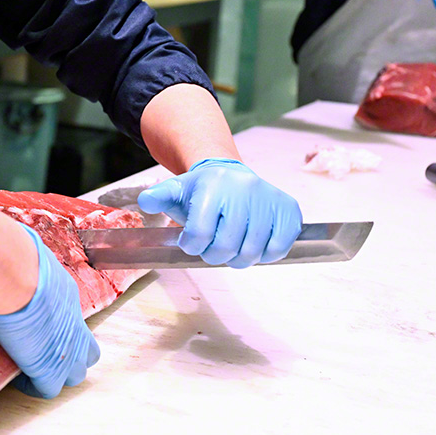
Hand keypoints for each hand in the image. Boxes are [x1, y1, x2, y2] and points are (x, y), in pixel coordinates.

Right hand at [0, 226, 99, 398]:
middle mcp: (73, 324)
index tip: (39, 328)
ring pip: (74, 376)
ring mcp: (65, 349)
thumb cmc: (15, 256)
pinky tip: (18, 381)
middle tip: (46, 355)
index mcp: (67, 296)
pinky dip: (34, 388)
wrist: (12, 271)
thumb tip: (1, 242)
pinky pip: (46, 390)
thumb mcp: (24, 253)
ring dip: (57, 375)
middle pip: (88, 353)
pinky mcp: (48, 369)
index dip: (60, 328)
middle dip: (72, 357)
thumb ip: (20, 256)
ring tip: (34, 372)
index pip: (73, 320)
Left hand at [137, 158, 302, 267]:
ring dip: (238, 259)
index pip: (200, 234)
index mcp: (213, 186)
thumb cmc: (201, 190)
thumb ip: (157, 198)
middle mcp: (244, 190)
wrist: (230, 175)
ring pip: (253, 251)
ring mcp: (269, 200)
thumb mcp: (175, 190)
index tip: (191, 242)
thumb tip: (146, 202)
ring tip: (230, 248)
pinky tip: (251, 245)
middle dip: (214, 255)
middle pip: (227, 245)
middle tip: (211, 249)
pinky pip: (279, 247)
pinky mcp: (289, 210)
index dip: (192, 246)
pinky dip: (265, 255)